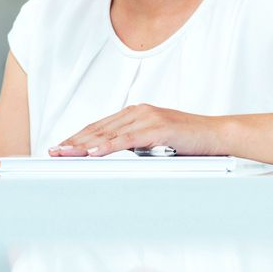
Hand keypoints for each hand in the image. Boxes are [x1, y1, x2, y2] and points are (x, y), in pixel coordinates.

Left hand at [49, 104, 227, 155]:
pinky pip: (128, 139)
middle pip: (98, 128)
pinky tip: (94, 153)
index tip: (61, 147)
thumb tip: (113, 159)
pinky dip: (109, 146)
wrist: (218, 135)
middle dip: (74, 141)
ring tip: (66, 153)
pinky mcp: (158, 128)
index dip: (78, 137)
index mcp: (135, 114)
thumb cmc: (189, 141)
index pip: (99, 126)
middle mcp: (138, 112)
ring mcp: (147, 118)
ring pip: (108, 133)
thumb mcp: (156, 143)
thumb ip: (136, 146)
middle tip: (54, 151)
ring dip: (84, 145)